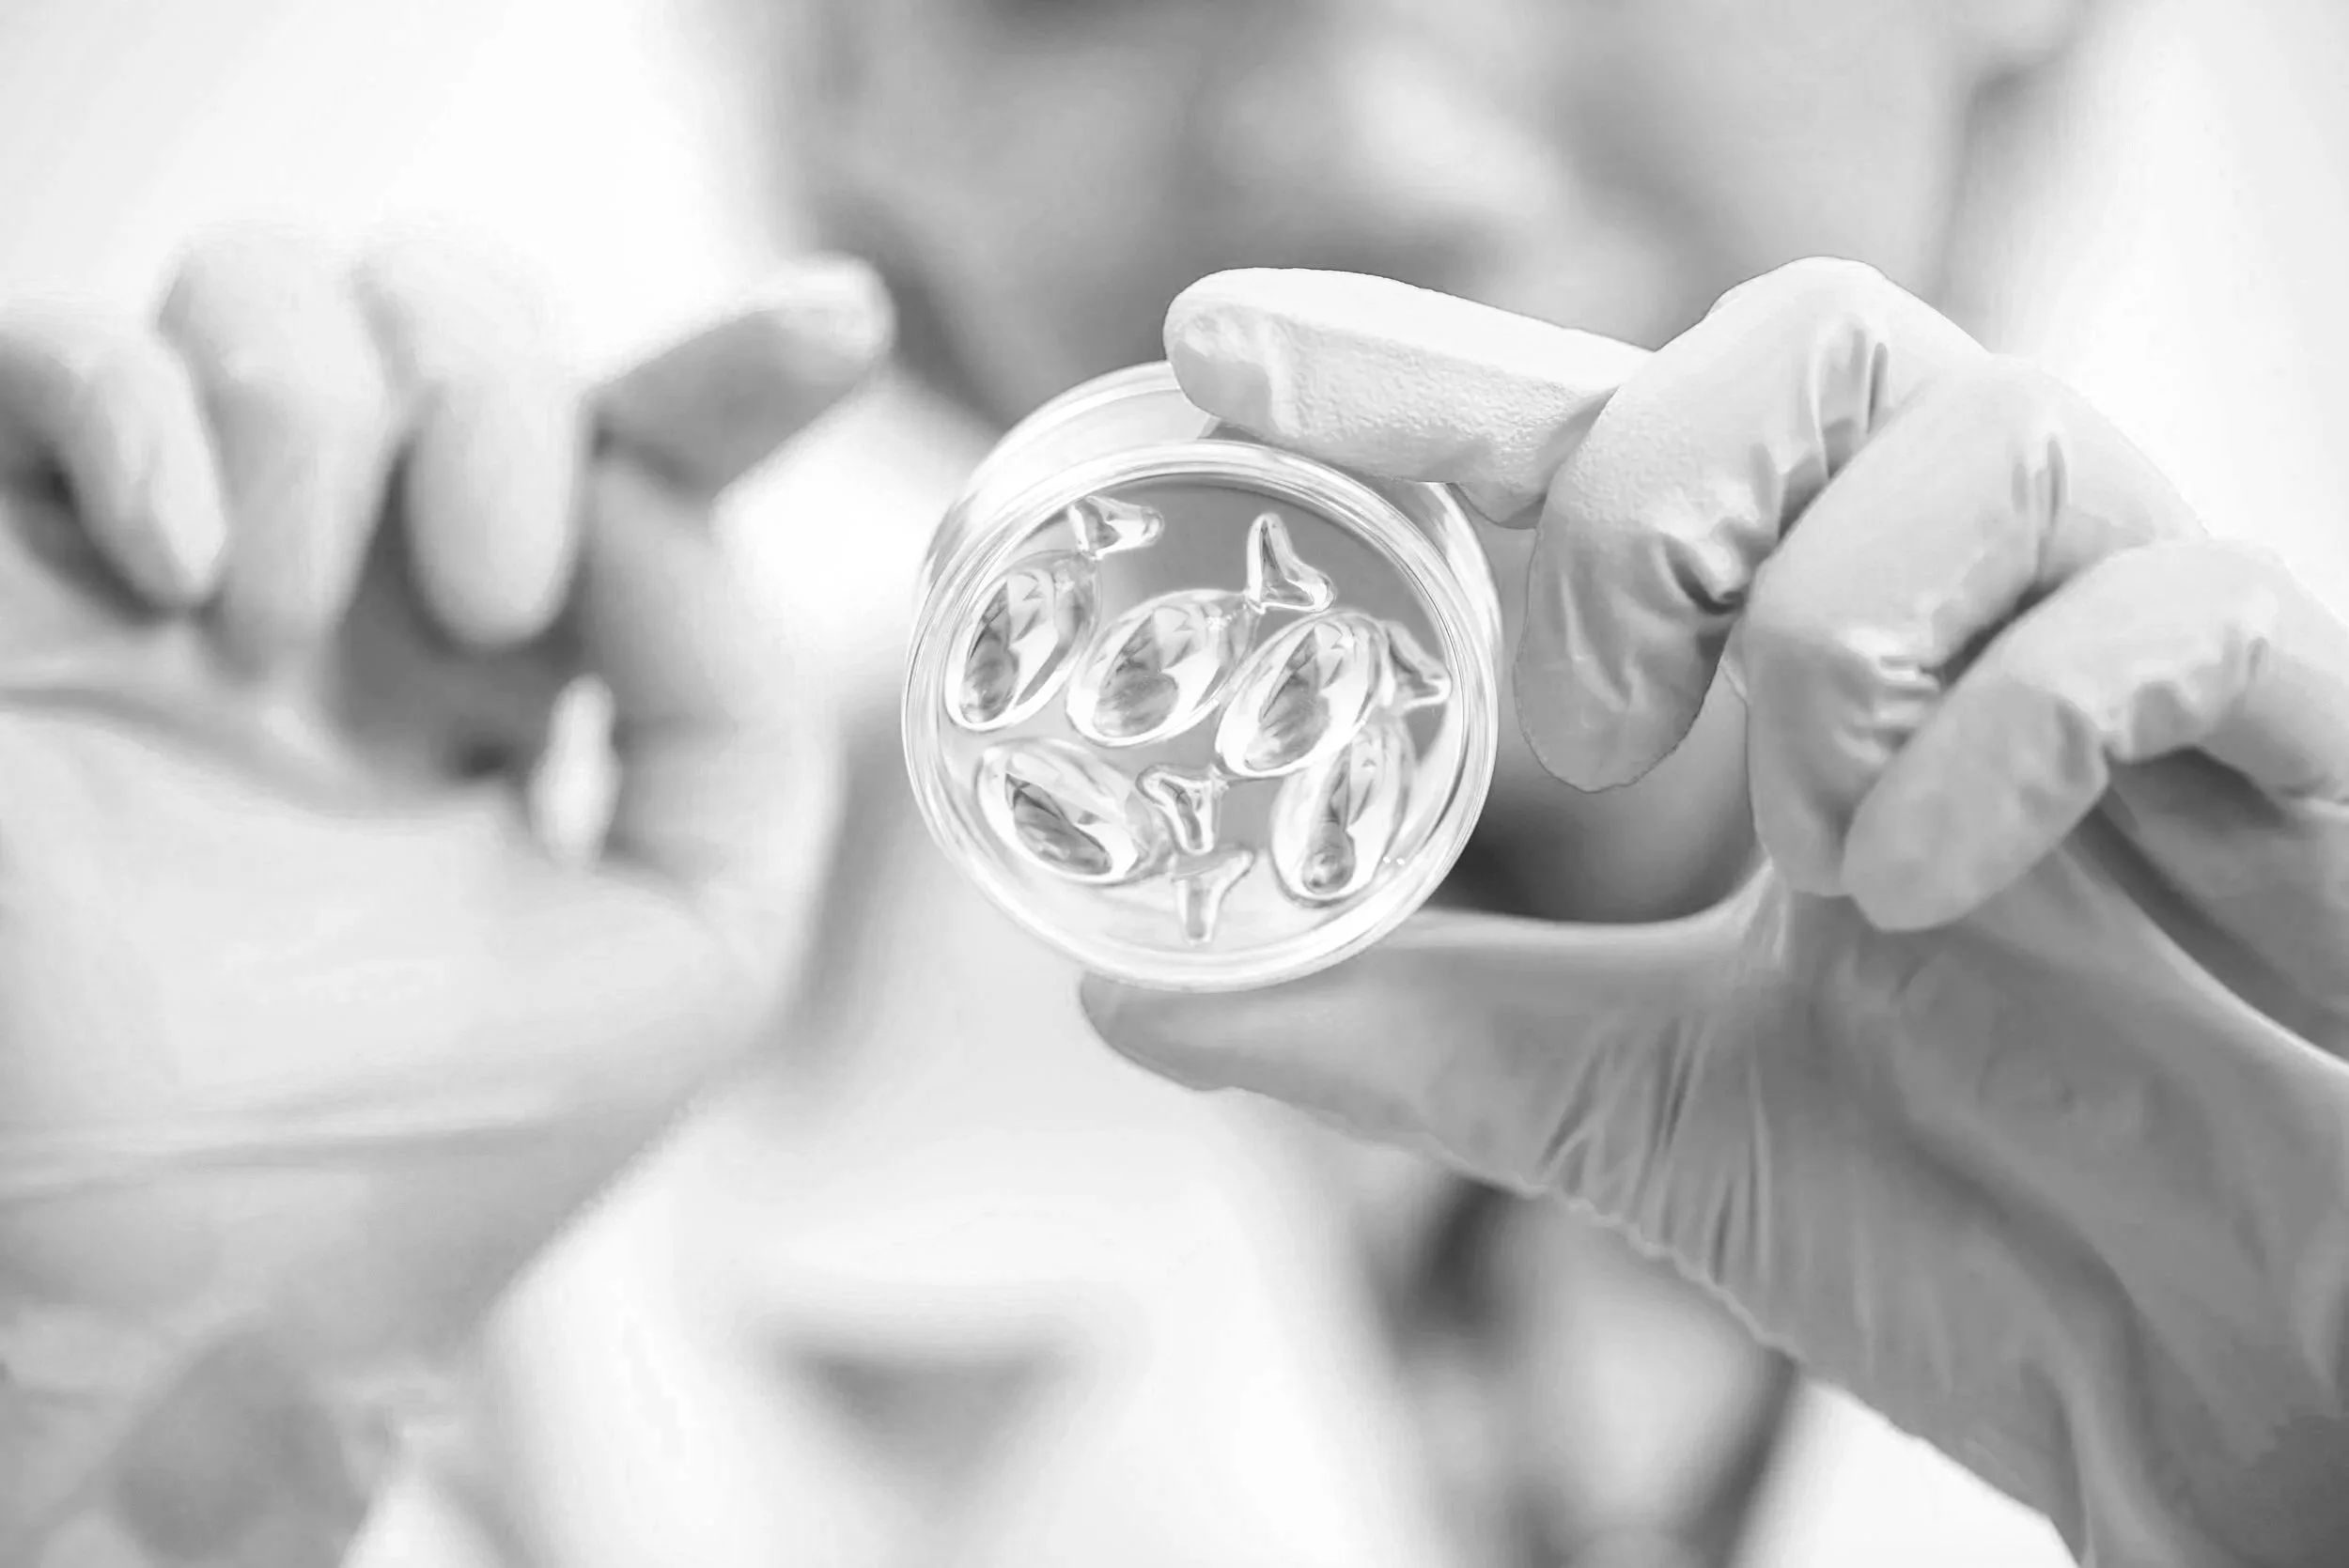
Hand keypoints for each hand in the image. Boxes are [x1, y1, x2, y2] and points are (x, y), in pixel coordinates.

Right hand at [0, 230, 888, 1561]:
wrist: (168, 1278)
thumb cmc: (428, 1150)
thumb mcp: (696, 947)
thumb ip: (741, 719)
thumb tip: (654, 504)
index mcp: (503, 683)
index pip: (635, 461)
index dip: (737, 372)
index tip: (840, 328)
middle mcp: (346, 606)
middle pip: (457, 325)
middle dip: (503, 392)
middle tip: (498, 594)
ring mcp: (170, 574)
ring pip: (269, 292)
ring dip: (325, 420)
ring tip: (287, 632)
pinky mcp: (7, 580)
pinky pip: (49, 346)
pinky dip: (136, 408)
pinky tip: (185, 575)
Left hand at [1085, 260, 2348, 1567]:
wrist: (2233, 1384)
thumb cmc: (1978, 1223)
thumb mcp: (1634, 1105)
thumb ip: (1407, 1027)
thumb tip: (1138, 994)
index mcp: (1808, 667)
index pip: (1604, 437)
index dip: (1416, 369)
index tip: (1220, 350)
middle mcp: (1975, 609)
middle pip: (1810, 337)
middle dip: (1652, 494)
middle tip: (1598, 718)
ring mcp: (2143, 651)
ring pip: (1985, 429)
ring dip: (1834, 636)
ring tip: (1825, 857)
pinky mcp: (2305, 730)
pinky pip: (2172, 604)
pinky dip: (2012, 737)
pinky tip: (1940, 894)